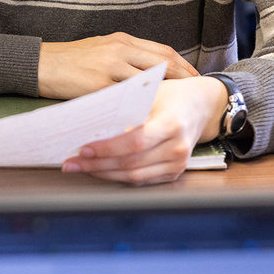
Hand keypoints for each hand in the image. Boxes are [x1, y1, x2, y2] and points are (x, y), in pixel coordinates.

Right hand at [37, 32, 199, 98]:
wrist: (40, 64)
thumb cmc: (69, 59)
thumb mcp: (100, 48)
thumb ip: (125, 56)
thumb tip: (150, 71)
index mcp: (122, 40)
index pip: (162, 51)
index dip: (183, 65)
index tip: (196, 77)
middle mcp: (119, 50)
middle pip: (163, 64)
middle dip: (184, 79)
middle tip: (198, 93)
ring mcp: (109, 67)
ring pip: (149, 82)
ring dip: (167, 95)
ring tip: (180, 108)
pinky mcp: (99, 86)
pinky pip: (127, 99)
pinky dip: (142, 107)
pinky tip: (152, 117)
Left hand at [61, 76, 227, 184]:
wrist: (203, 106)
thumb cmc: (171, 94)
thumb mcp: (149, 93)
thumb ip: (124, 107)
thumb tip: (87, 120)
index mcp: (170, 123)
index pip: (134, 142)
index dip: (107, 148)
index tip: (82, 148)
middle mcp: (177, 147)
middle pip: (131, 163)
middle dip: (96, 165)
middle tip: (70, 163)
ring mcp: (178, 163)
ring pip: (134, 177)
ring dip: (103, 174)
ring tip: (79, 168)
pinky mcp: (174, 173)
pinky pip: (142, 181)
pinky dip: (118, 177)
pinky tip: (99, 171)